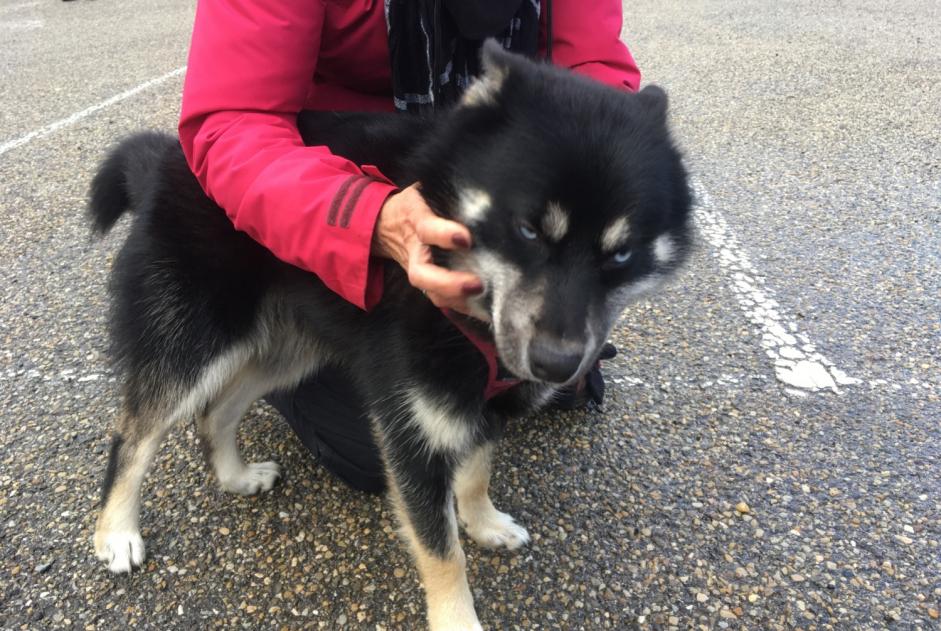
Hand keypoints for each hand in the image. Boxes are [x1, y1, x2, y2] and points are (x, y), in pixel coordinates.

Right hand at [373, 184, 482, 314]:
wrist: (384, 225)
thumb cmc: (415, 203)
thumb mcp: (424, 188)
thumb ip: (446, 189)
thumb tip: (483, 182)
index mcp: (415, 221)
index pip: (427, 229)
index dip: (444, 235)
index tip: (466, 239)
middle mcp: (414, 250)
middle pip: (423, 275)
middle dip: (449, 284)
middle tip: (477, 285)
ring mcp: (418, 270)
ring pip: (431, 294)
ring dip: (458, 301)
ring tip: (486, 304)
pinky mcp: (426, 284)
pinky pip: (441, 300)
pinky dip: (462, 308)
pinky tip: (485, 311)